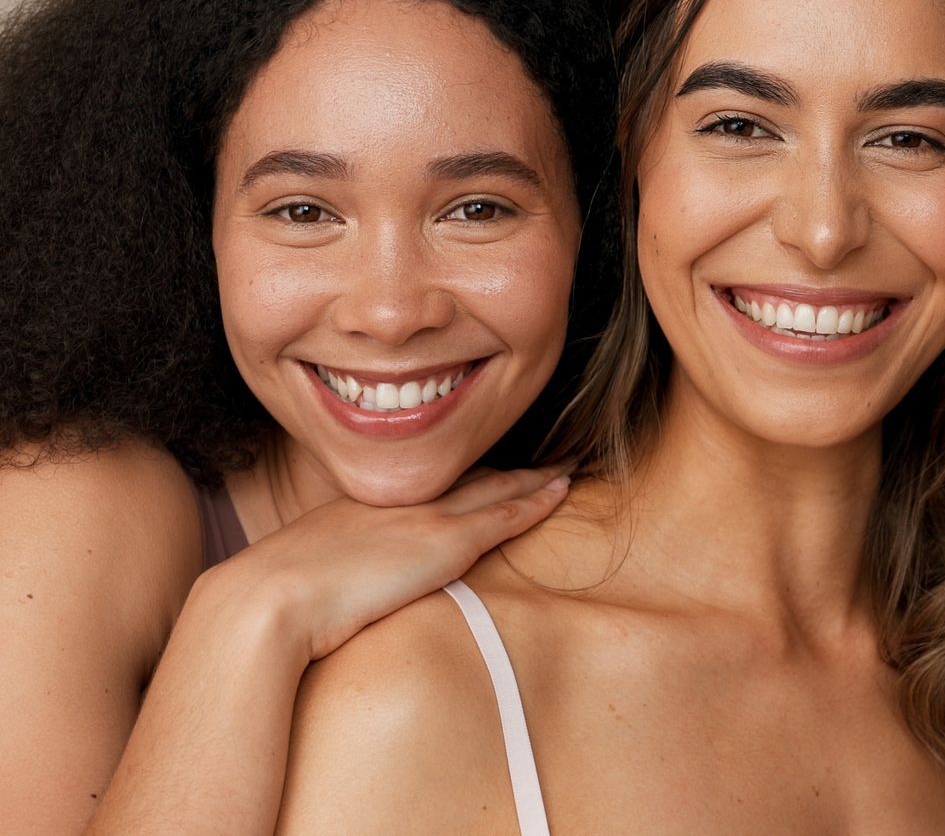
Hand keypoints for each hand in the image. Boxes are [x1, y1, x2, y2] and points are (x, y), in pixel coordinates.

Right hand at [197, 467, 569, 660]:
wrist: (268, 601)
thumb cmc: (270, 601)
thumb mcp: (298, 574)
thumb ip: (323, 572)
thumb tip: (325, 590)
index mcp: (364, 507)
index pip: (425, 485)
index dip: (460, 475)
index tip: (483, 470)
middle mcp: (399, 502)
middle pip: (465, 476)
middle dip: (502, 467)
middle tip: (538, 455)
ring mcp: (425, 517)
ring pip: (495, 486)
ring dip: (533, 477)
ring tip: (564, 466)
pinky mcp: (447, 543)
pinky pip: (505, 515)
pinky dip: (536, 501)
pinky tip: (560, 491)